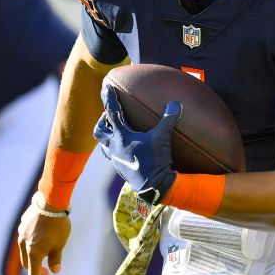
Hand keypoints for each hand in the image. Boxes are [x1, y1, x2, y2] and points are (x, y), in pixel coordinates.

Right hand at [17, 193, 72, 274]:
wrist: (50, 201)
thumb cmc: (58, 225)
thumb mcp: (60, 244)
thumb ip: (56, 258)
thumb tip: (55, 270)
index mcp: (34, 252)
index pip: (33, 274)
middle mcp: (24, 244)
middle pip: (27, 263)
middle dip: (36, 270)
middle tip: (49, 271)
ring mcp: (21, 233)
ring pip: (24, 250)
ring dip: (33, 255)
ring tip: (47, 251)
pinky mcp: (22, 224)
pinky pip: (25, 237)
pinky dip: (32, 243)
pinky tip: (42, 236)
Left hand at [94, 84, 180, 205]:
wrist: (153, 187)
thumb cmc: (155, 161)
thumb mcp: (162, 138)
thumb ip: (168, 120)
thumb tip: (175, 103)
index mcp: (121, 136)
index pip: (112, 112)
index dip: (109, 98)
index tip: (106, 87)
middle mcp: (114, 146)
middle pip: (99, 130)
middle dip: (102, 121)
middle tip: (110, 115)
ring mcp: (115, 158)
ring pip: (102, 144)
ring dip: (106, 136)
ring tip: (114, 131)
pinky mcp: (120, 167)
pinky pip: (111, 155)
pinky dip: (113, 148)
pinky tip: (124, 148)